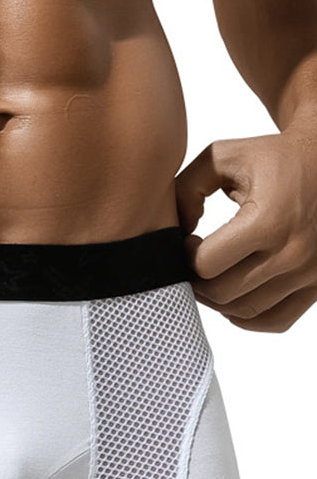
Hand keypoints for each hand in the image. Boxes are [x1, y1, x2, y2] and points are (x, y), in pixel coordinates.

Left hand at [174, 121, 316, 332]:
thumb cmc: (272, 159)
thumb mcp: (223, 157)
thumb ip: (185, 190)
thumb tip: (174, 236)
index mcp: (270, 219)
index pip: (206, 264)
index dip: (187, 255)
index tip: (190, 241)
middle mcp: (294, 251)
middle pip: (221, 294)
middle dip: (197, 280)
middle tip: (196, 261)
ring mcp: (310, 273)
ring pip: (243, 312)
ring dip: (218, 300)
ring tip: (215, 273)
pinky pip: (274, 321)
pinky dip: (248, 316)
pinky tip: (238, 291)